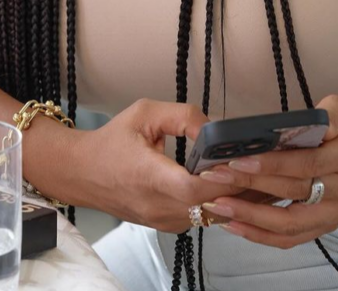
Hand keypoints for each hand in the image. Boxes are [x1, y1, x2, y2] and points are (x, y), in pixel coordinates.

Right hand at [60, 98, 243, 232]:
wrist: (81, 172)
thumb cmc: (111, 142)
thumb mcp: (145, 113)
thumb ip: (183, 116)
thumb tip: (214, 128)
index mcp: (147, 176)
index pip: (192, 189)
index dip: (218, 178)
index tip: (234, 160)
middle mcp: (155, 206)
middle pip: (208, 205)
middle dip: (236, 185)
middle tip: (256, 163)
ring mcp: (161, 220)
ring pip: (208, 215)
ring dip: (230, 196)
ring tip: (247, 172)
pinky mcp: (165, 225)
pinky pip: (199, 218)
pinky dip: (216, 202)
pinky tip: (226, 184)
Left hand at [195, 95, 337, 247]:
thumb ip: (324, 115)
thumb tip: (292, 127)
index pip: (307, 164)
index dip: (272, 164)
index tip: (238, 160)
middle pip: (293, 193)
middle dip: (250, 186)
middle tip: (215, 177)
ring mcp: (337, 213)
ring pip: (291, 225)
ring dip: (251, 219)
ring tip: (218, 207)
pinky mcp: (328, 226)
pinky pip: (293, 238)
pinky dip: (262, 236)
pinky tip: (235, 226)